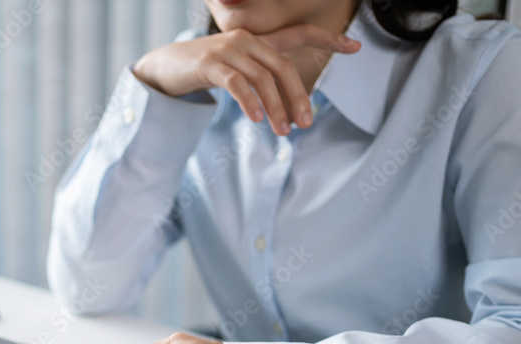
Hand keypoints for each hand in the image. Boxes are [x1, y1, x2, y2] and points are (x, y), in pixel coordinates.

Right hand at [132, 24, 359, 134]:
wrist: (165, 66)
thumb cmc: (205, 70)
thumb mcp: (237, 69)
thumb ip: (260, 78)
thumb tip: (285, 104)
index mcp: (258, 40)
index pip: (299, 34)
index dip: (328, 38)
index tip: (355, 47)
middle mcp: (246, 39)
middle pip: (282, 67)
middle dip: (298, 96)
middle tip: (306, 122)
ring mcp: (227, 50)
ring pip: (262, 79)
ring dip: (275, 108)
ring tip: (282, 131)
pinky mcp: (209, 64)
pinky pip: (236, 83)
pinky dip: (249, 102)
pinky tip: (255, 119)